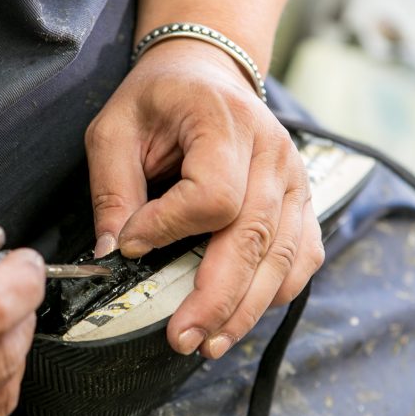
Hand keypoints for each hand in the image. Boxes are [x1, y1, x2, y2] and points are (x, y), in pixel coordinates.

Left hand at [86, 40, 323, 358]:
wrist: (208, 72)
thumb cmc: (159, 100)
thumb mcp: (115, 127)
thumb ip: (111, 187)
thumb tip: (112, 252)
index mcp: (224, 123)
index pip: (213, 195)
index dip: (170, 229)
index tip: (131, 246)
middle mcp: (272, 152)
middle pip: (254, 237)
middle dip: (216, 297)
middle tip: (182, 338)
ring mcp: (296, 179)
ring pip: (283, 257)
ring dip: (246, 308)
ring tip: (209, 343)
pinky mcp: (303, 200)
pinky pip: (302, 256)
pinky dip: (277, 292)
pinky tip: (244, 316)